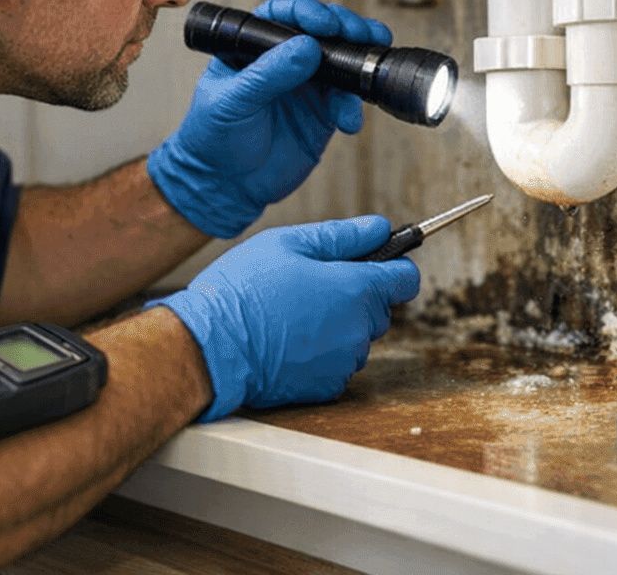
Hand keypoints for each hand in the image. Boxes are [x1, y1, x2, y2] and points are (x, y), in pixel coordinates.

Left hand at [147, 0, 392, 238]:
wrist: (224, 187)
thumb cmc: (212, 138)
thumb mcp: (232, 101)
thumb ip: (268, 74)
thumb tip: (305, 46)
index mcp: (254, 47)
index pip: (282, 14)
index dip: (306, 12)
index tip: (323, 23)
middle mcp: (283, 61)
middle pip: (321, 31)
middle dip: (344, 28)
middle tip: (358, 35)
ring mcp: (306, 86)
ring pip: (341, 62)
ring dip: (358, 63)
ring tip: (364, 74)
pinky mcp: (322, 114)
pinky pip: (346, 101)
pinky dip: (353, 106)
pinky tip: (348, 119)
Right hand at [154, 215, 418, 420]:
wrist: (209, 348)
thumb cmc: (242, 290)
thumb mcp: (287, 244)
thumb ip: (342, 236)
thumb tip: (380, 228)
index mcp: (355, 288)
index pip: (407, 278)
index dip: (394, 267)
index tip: (378, 263)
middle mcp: (359, 328)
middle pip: (380, 309)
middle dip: (357, 296)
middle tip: (312, 286)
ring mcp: (345, 361)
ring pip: (357, 337)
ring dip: (338, 326)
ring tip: (293, 315)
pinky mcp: (327, 387)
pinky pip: (338, 364)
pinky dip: (322, 354)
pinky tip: (288, 342)